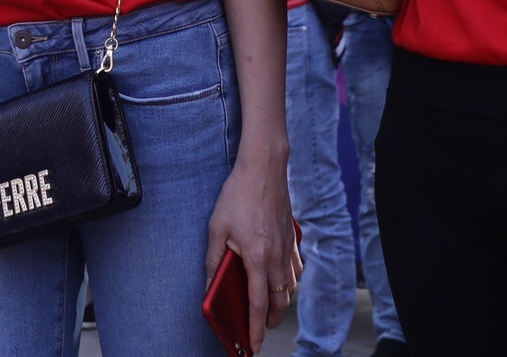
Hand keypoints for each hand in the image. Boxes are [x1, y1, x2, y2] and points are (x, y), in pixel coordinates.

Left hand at [204, 150, 298, 351]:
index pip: (259, 305)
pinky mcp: (293, 238)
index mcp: (257, 258)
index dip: (256, 329)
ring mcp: (288, 247)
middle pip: (280, 301)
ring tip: (269, 308)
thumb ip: (215, 260)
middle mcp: (276, 257)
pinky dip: (289, 280)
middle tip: (260, 329)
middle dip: (272, 320)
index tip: (254, 346)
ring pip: (290, 286)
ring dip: (281, 301)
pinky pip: (295, 268)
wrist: (264, 168)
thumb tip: (212, 284)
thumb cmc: (238, 195)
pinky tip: (280, 278)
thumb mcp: (217, 228)